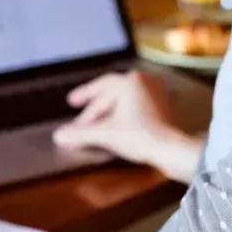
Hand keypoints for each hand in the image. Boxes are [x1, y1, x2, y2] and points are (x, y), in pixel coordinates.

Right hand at [52, 71, 202, 182]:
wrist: (172, 149)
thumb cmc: (140, 136)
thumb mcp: (106, 134)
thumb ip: (81, 134)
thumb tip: (58, 136)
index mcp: (130, 81)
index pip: (100, 86)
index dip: (84, 94)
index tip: (71, 102)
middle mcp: (144, 82)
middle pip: (112, 95)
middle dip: (94, 110)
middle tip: (80, 120)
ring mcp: (156, 93)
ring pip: (124, 101)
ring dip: (108, 112)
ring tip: (95, 125)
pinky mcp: (164, 107)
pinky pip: (136, 107)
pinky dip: (123, 115)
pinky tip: (116, 126)